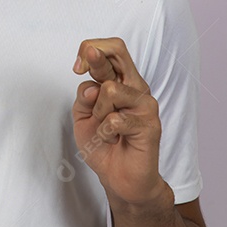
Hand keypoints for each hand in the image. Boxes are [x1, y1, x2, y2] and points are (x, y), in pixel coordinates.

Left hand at [71, 38, 169, 208]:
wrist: (119, 178)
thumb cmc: (103, 144)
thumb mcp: (82, 116)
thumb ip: (84, 97)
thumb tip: (91, 85)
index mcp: (121, 80)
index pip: (112, 48)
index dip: (89, 49)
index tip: (77, 68)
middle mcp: (135, 86)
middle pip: (118, 50)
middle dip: (94, 58)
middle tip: (79, 70)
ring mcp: (145, 104)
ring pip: (111, 89)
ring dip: (98, 111)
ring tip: (104, 127)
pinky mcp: (149, 125)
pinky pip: (115, 120)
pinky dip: (104, 133)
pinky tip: (112, 140)